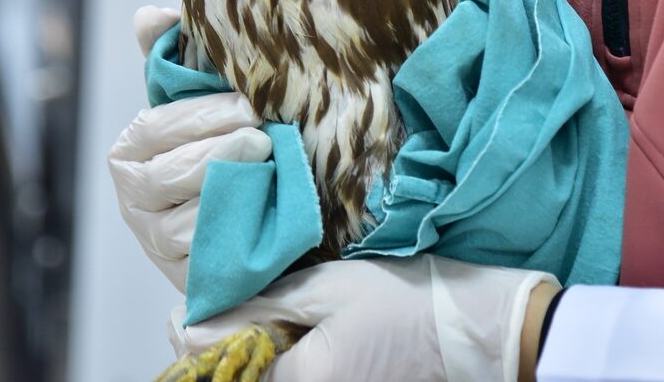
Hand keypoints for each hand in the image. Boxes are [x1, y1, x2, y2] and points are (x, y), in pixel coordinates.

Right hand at [109, 6, 271, 290]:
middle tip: (262, 135)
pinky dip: (235, 229)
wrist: (262, 211)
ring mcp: (158, 243)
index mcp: (129, 151)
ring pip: (185, 218)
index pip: (155, 128)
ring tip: (267, 165)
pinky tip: (264, 205)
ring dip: (230, 189)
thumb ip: (173, 58)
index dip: (202, 115)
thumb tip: (149, 15)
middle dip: (219, 150)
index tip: (248, 105)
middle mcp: (134, 200)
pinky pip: (207, 255)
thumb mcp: (203, 100)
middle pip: (169, 174)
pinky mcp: (189, 276)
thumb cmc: (226, 144)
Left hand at [170, 255, 558, 380]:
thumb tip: (188, 324)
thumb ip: (257, 309)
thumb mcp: (327, 290)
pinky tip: (290, 334)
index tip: (189, 312)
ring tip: (263, 317)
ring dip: (255, 354)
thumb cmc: (404, 302)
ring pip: (270, 381)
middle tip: (224, 312)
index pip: (221, 373)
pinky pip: (300, 380)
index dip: (199, 342)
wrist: (475, 331)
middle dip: (227, 348)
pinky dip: (284, 360)